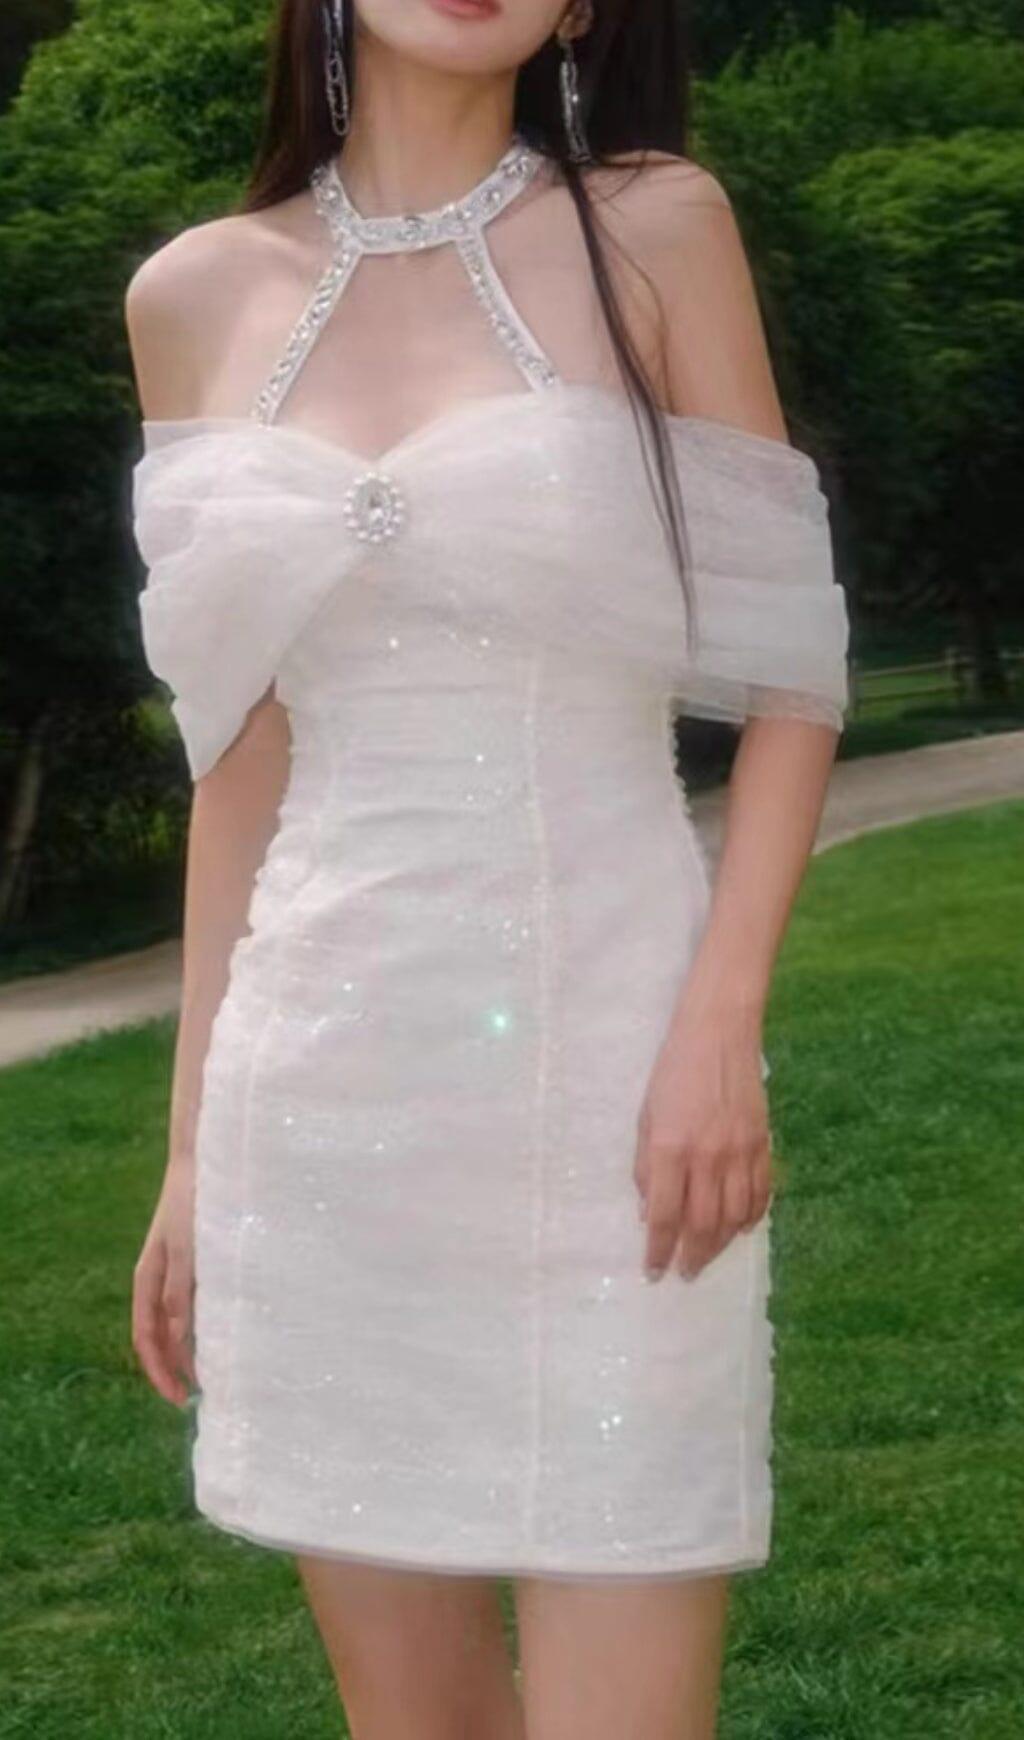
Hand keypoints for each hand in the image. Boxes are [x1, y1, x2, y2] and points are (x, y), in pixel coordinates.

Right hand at [132, 1161, 196, 1405]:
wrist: (205, 1160)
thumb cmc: (194, 1202)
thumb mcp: (187, 1251)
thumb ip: (181, 1294)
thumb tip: (176, 1341)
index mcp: (147, 1280)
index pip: (146, 1339)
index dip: (160, 1372)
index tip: (181, 1399)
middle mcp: (159, 1280)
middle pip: (160, 1337)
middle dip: (174, 1369)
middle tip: (199, 1397)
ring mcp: (177, 1271)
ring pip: (178, 1323)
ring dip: (190, 1350)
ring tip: (215, 1373)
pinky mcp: (198, 1261)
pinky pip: (195, 1304)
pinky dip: (204, 1326)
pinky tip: (225, 1334)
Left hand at [633, 1002, 773, 1280]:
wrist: (719, 1033)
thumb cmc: (672, 1072)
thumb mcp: (645, 1117)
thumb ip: (647, 1167)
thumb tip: (650, 1213)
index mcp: (671, 1148)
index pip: (665, 1215)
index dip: (658, 1250)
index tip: (653, 1271)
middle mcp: (708, 1156)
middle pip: (703, 1225)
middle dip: (692, 1256)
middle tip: (684, 1273)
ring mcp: (741, 1152)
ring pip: (735, 1217)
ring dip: (720, 1245)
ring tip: (706, 1257)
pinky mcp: (764, 1144)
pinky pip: (761, 1194)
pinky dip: (751, 1218)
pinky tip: (738, 1228)